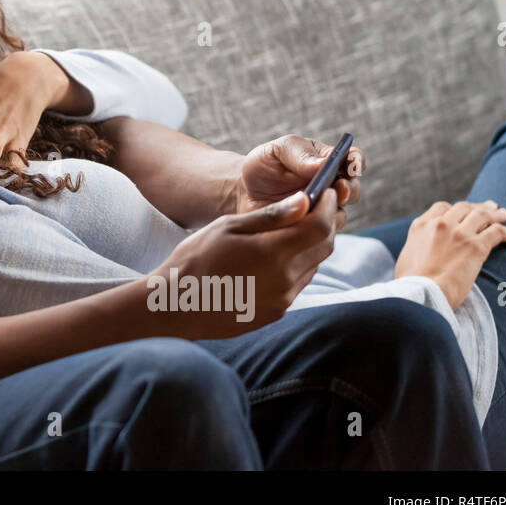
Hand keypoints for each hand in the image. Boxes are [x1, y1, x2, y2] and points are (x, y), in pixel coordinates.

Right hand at [149, 188, 339, 337]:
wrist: (176, 305)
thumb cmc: (195, 259)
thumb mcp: (228, 227)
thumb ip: (270, 216)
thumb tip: (305, 200)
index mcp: (272, 253)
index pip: (319, 226)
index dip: (329, 207)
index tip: (328, 192)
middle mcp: (284, 279)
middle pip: (324, 246)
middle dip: (325, 224)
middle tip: (315, 208)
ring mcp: (282, 299)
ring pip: (313, 265)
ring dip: (310, 246)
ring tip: (290, 232)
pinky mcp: (276, 312)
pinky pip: (298, 284)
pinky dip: (297, 265)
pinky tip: (275, 258)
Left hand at [234, 134, 364, 230]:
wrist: (244, 193)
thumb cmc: (263, 165)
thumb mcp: (277, 151)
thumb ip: (300, 154)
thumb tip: (324, 164)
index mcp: (328, 161)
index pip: (354, 159)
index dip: (356, 162)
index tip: (352, 166)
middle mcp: (332, 186)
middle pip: (353, 190)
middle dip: (348, 189)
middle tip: (338, 189)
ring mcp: (324, 210)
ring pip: (339, 215)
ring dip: (329, 212)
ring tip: (310, 207)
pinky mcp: (312, 230)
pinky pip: (322, 235)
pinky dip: (314, 229)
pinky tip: (299, 223)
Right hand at [395, 200, 505, 309]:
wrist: (421, 293)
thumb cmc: (411, 283)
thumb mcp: (406, 258)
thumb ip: (417, 247)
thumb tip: (422, 254)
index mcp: (421, 226)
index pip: (442, 208)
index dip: (456, 209)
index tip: (465, 212)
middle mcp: (440, 225)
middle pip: (464, 207)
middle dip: (478, 207)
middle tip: (490, 208)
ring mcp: (459, 234)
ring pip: (483, 215)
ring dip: (496, 215)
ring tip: (505, 215)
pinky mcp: (476, 246)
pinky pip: (497, 232)